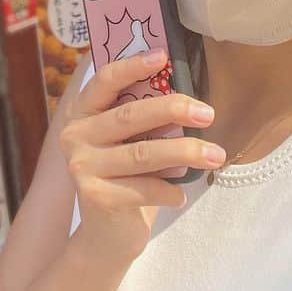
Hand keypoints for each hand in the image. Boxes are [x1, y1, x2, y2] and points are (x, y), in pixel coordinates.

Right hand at [58, 49, 223, 262]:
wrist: (106, 236)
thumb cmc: (125, 178)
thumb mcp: (130, 143)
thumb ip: (145, 120)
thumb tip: (186, 98)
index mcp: (83, 112)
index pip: (104, 80)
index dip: (132, 65)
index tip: (162, 56)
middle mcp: (75, 135)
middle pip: (129, 115)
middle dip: (172, 109)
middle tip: (207, 112)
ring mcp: (82, 166)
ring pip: (142, 153)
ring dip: (184, 152)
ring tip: (215, 155)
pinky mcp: (96, 196)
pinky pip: (145, 188)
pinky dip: (170, 190)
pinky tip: (181, 194)